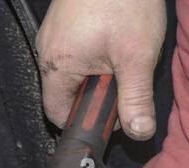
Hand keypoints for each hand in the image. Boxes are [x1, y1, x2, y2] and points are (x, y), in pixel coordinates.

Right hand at [37, 0, 166, 139]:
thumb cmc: (124, 0)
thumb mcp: (136, 56)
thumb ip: (136, 99)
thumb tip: (139, 134)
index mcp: (57, 65)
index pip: (58, 114)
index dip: (86, 122)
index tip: (113, 115)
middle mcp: (48, 51)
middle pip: (68, 94)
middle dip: (99, 95)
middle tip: (126, 80)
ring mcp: (55, 34)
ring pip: (76, 72)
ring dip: (102, 73)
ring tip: (124, 55)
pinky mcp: (65, 22)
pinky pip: (78, 51)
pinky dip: (99, 54)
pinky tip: (118, 39)